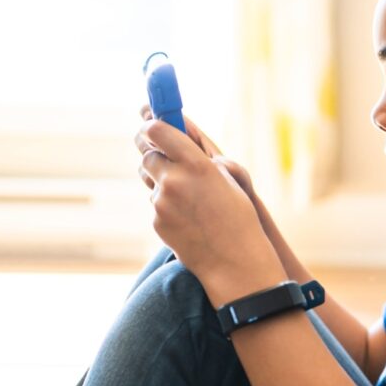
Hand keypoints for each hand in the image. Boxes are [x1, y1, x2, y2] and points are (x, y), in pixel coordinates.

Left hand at [135, 116, 285, 303]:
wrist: (234, 261)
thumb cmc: (238, 216)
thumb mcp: (226, 178)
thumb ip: (198, 158)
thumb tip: (176, 142)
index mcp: (197, 164)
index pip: (157, 130)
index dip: (152, 125)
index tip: (151, 125)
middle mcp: (175, 180)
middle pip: (147, 154)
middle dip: (153, 152)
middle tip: (161, 153)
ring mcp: (162, 203)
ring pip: (150, 180)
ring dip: (161, 180)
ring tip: (186, 193)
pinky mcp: (157, 221)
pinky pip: (155, 203)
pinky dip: (166, 205)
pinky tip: (188, 216)